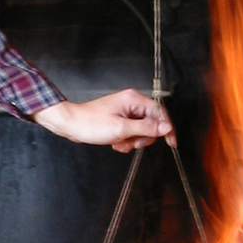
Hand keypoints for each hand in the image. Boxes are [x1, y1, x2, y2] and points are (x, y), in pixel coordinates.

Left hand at [32, 89, 175, 152]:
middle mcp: (131, 102)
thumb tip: (166, 128)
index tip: (171, 142)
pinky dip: (126, 140)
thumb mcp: (122, 129)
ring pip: (141, 130)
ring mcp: (125, 111)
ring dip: (132, 141)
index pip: (160, 112)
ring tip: (119, 143)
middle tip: (131, 142)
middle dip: (142, 137)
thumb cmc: (91, 123)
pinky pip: (131, 131)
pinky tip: (116, 142)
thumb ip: (146, 128)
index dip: (167, 128)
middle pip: (152, 123)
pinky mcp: (120, 118)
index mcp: (134, 99)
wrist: (71, 124)